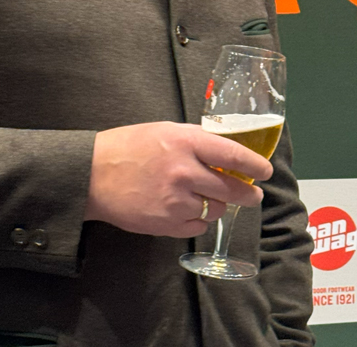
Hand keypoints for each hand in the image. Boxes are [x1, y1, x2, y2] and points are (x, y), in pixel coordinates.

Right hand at [84, 121, 273, 237]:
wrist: (91, 175)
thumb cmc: (130, 147)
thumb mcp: (167, 131)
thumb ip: (198, 140)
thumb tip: (229, 151)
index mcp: (186, 142)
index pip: (232, 155)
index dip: (255, 165)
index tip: (265, 171)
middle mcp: (184, 172)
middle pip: (231, 188)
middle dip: (248, 194)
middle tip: (253, 195)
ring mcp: (174, 201)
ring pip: (215, 209)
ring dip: (216, 205)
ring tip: (203, 196)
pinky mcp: (165, 223)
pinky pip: (197, 226)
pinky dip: (198, 219)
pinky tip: (186, 208)